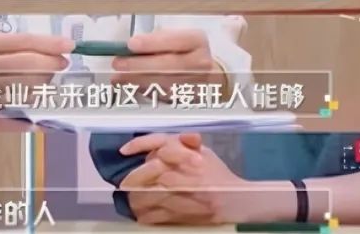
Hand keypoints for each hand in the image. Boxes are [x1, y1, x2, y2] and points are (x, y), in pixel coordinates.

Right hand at [0, 32, 71, 97]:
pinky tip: (38, 92)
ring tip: (46, 76)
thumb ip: (18, 44)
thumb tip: (54, 48)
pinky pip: (22, 105)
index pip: (24, 42)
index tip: (69, 45)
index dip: (49, 44)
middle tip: (62, 62)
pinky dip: (36, 98)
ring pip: (28, 87)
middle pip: (28, 65)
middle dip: (51, 64)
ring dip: (45, 82)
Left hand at [111, 29, 223, 94]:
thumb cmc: (185, 51)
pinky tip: (128, 86)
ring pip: (163, 84)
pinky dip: (143, 91)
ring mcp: (197, 85)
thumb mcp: (176, 37)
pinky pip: (162, 96)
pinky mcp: (188, 101)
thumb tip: (130, 48)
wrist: (209, 76)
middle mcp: (201, 63)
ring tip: (118, 78)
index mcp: (197, 41)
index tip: (130, 44)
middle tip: (118, 64)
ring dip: (137, 81)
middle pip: (168, 66)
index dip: (151, 43)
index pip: (174, 41)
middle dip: (139, 65)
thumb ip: (156, 40)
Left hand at [122, 133, 252, 224]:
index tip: (124, 150)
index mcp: (188, 155)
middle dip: (134, 176)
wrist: (235, 201)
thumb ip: (183, 144)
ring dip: (135, 197)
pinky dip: (145, 214)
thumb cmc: (218, 174)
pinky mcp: (181, 216)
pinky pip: (156, 216)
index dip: (139, 145)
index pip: (159, 144)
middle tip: (124, 181)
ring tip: (129, 197)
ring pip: (148, 195)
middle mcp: (182, 174)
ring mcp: (180, 196)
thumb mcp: (205, 152)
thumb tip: (162, 142)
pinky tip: (139, 213)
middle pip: (149, 171)